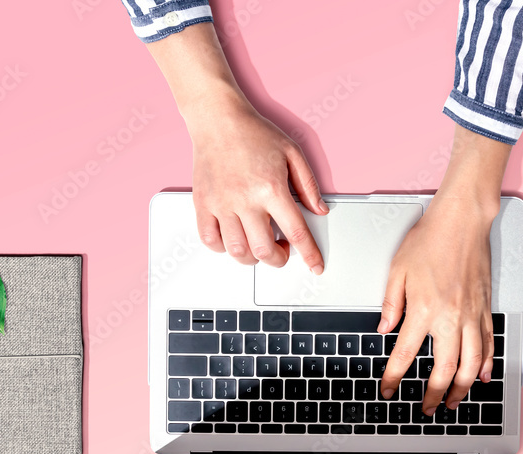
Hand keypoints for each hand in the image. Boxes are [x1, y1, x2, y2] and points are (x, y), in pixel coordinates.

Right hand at [190, 103, 328, 271]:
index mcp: (271, 188)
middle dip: (278, 259)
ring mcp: (221, 204)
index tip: (315, 266)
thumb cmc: (253, 133)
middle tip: (282, 250)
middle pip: (264, 250)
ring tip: (258, 244)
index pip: (297, 232)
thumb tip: (320, 210)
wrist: (217, 118)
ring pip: (237, 251)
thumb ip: (308, 185)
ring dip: (252, 257)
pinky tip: (233, 238)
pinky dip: (223, 248)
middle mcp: (245, 199)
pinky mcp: (202, 204)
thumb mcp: (292, 153)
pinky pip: (210, 241)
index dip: (310, 254)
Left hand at [378, 195, 496, 413]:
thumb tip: (385, 329)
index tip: (387, 389)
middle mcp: (450, 317)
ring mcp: (472, 315)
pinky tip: (481, 377)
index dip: (393, 376)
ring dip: (462, 388)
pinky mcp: (485, 308)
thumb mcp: (397, 270)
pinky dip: (486, 364)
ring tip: (454, 403)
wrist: (462, 220)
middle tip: (427, 408)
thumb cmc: (430, 239)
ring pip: (471, 363)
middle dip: (434, 394)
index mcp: (423, 309)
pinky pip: (489, 343)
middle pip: (444, 369)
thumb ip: (391, 304)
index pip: (405, 354)